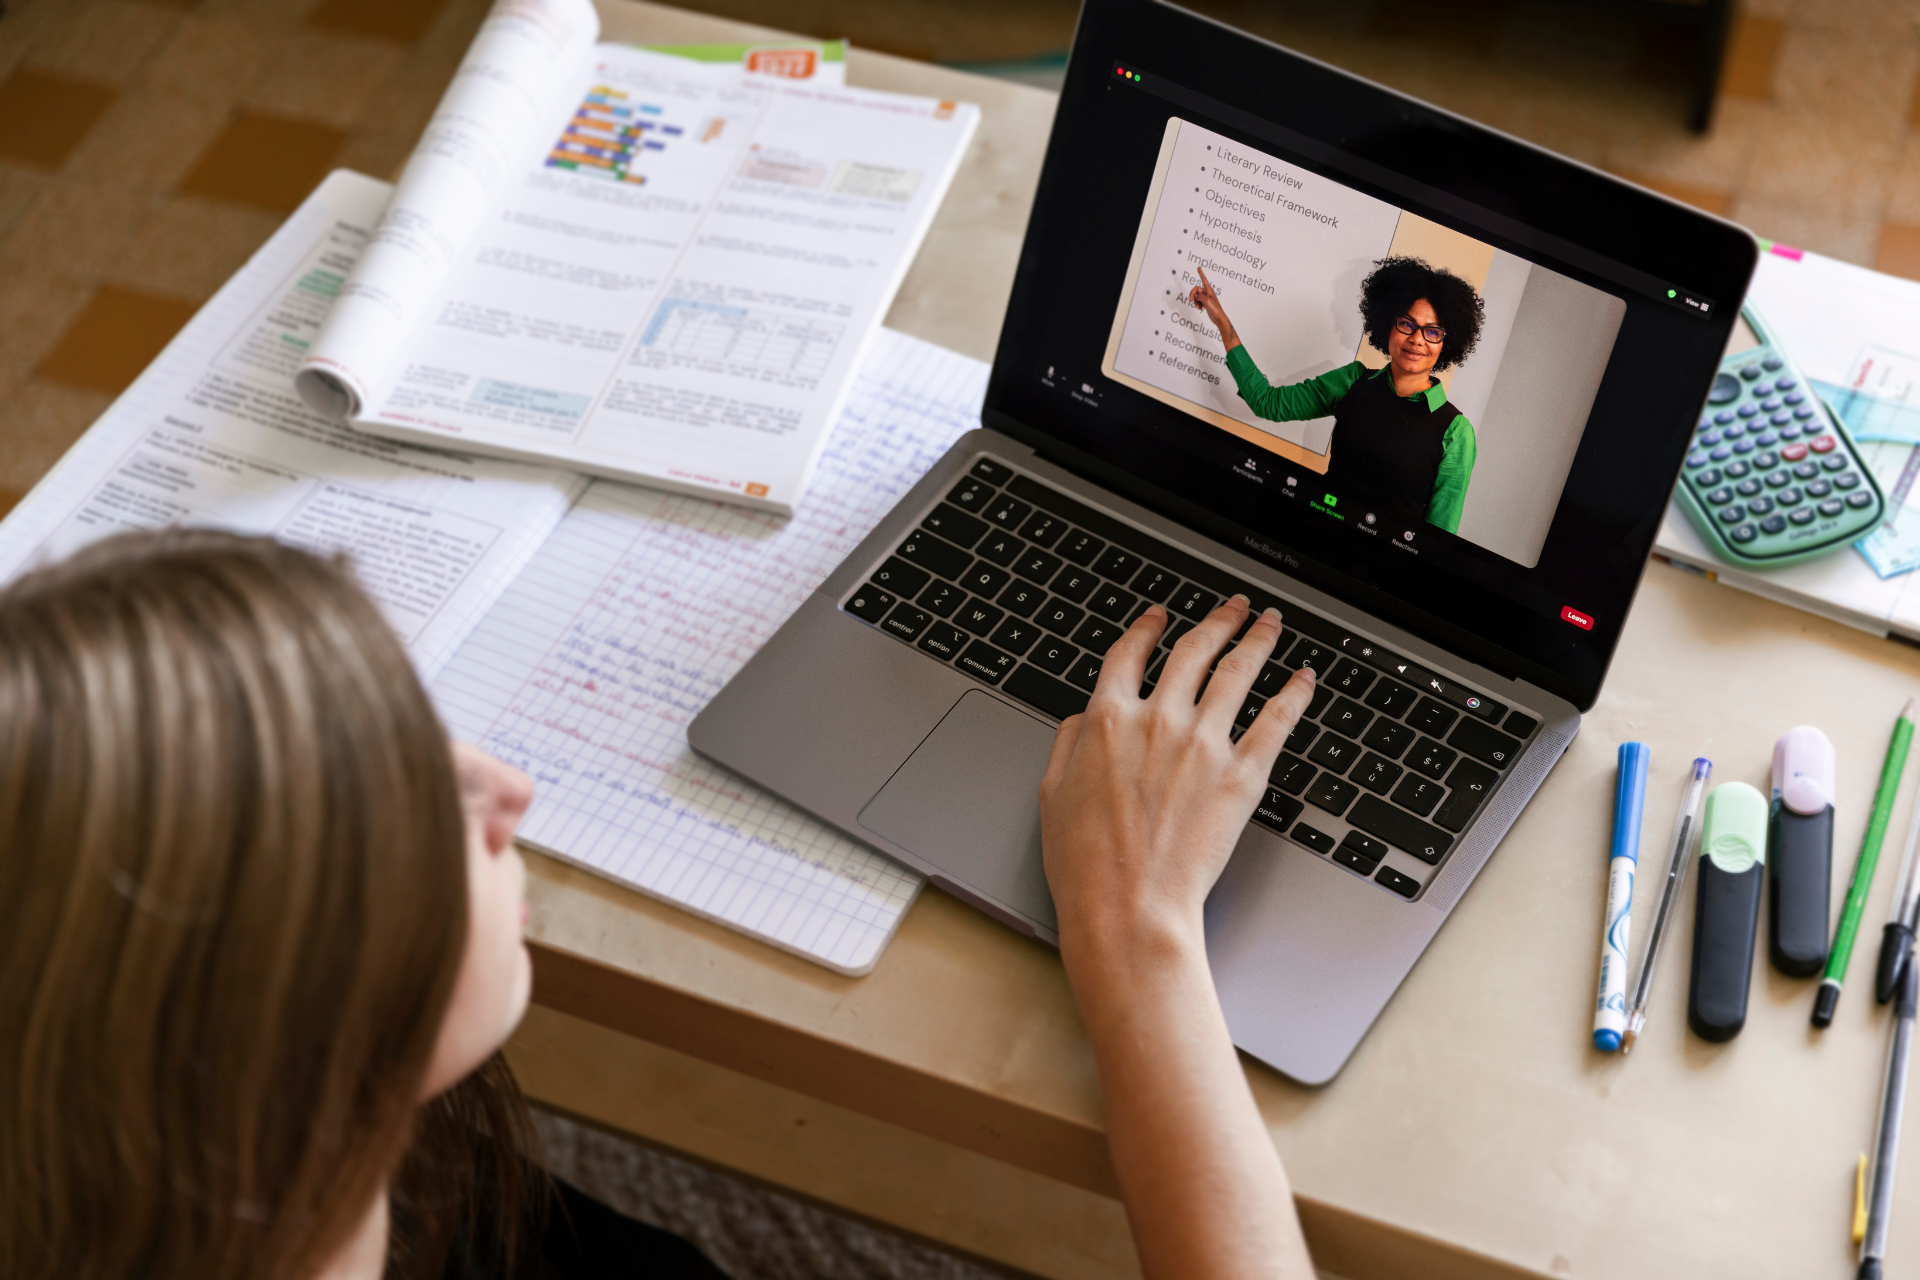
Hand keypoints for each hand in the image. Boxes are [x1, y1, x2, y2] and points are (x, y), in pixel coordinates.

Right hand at [1038, 595, 1315, 958]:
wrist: (1128, 906)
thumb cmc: (1085, 864)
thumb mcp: (1051, 794)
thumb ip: (1067, 745)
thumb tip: (1080, 720)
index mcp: (1108, 720)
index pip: (1129, 655)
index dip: (1146, 628)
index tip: (1158, 617)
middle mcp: (1158, 719)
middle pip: (1193, 651)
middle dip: (1216, 620)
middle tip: (1232, 606)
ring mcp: (1204, 744)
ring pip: (1238, 672)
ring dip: (1257, 639)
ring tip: (1270, 622)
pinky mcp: (1242, 775)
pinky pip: (1277, 720)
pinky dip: (1294, 693)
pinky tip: (1303, 677)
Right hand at [1186, 265, 1236, 345]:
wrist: (1218, 317)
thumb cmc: (1215, 309)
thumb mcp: (1206, 300)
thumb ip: (1199, 296)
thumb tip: (1195, 296)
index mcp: (1209, 290)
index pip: (1204, 279)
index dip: (1201, 273)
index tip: (1198, 267)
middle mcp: (1207, 293)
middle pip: (1195, 290)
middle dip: (1192, 295)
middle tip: (1191, 300)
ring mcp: (1205, 298)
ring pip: (1195, 296)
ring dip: (1195, 301)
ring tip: (1199, 307)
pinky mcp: (1204, 303)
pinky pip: (1197, 301)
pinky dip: (1197, 305)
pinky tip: (1200, 309)